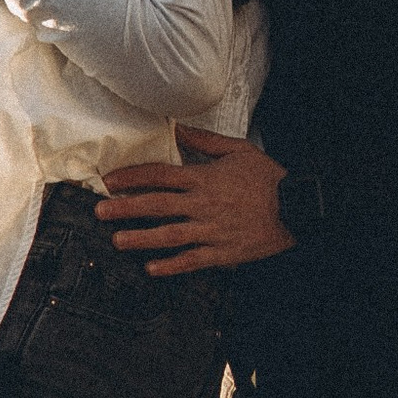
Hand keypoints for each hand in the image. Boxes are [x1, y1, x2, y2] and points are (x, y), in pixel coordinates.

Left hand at [98, 127, 290, 275]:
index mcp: (204, 178)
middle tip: (100, 211)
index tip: (110, 180)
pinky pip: (191, 260)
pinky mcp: (222, 253)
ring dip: (140, 239)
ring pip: (168, 236)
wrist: (297, 209)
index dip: (132, 177)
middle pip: (156, 206)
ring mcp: (211, 231)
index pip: (160, 176)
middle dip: (125, 208)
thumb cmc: (268, 179)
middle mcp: (203, 205)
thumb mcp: (238, 151)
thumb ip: (204, 141)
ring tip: (118, 241)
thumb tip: (177, 129)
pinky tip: (151, 269)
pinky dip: (170, 266)